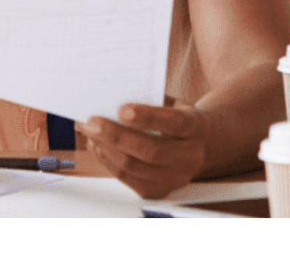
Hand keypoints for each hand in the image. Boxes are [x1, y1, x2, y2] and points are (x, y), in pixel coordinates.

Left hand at [81, 101, 208, 198]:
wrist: (198, 145)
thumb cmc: (177, 119)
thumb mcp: (172, 103)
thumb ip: (149, 100)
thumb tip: (111, 99)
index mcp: (197, 127)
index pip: (175, 122)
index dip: (148, 117)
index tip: (121, 109)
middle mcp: (191, 156)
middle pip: (151, 151)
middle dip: (116, 136)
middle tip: (92, 123)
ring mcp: (176, 177)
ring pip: (134, 167)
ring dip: (106, 149)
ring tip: (91, 133)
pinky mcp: (159, 190)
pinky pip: (128, 179)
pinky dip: (108, 162)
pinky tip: (98, 147)